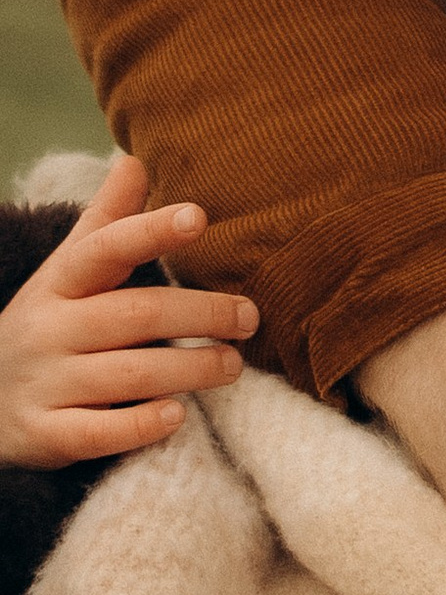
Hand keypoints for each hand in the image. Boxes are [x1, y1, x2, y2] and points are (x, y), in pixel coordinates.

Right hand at [0, 156, 255, 468]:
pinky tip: (177, 415)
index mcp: (60, 283)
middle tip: (250, 318)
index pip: (105, 248)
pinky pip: (95, 433)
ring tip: (233, 365)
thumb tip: (135, 159)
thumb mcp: (66, 272)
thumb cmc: (48, 325)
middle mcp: (50, 329)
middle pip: (135, 314)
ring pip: (126, 375)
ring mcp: (45, 384)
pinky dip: (139, 426)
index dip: (151, 231)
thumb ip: (106, 222)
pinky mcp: (46, 434)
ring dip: (189, 370)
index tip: (199, 216)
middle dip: (201, 313)